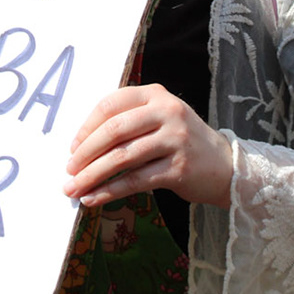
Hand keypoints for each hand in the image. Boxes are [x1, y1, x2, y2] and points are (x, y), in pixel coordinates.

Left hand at [65, 85, 233, 208]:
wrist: (224, 165)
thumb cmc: (180, 141)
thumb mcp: (159, 118)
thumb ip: (127, 121)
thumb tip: (80, 146)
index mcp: (156, 94)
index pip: (111, 105)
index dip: (87, 127)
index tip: (72, 147)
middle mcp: (167, 112)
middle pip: (114, 130)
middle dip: (85, 153)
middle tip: (69, 170)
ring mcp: (175, 139)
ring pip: (123, 157)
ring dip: (92, 175)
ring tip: (73, 188)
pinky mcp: (179, 168)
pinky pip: (135, 180)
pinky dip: (109, 191)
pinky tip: (93, 198)